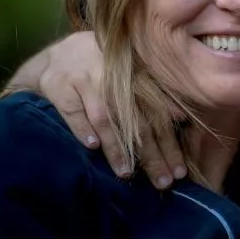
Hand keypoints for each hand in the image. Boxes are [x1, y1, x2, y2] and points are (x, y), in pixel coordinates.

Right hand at [32, 32, 184, 187]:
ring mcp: (85, 80)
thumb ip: (154, 94)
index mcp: (135, 75)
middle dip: (151, 154)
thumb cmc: (101, 70)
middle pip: (136, 121)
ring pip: (104, 117)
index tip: (179, 171)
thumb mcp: (129, 76)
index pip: (158, 115)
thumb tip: (181, 117)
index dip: (169, 144)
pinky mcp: (60, 86)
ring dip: (116, 146)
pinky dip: (82, 129)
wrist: (58, 56)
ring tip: (126, 172)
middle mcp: (113, 77)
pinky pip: (73, 111)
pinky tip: (92, 147)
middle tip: (162, 182)